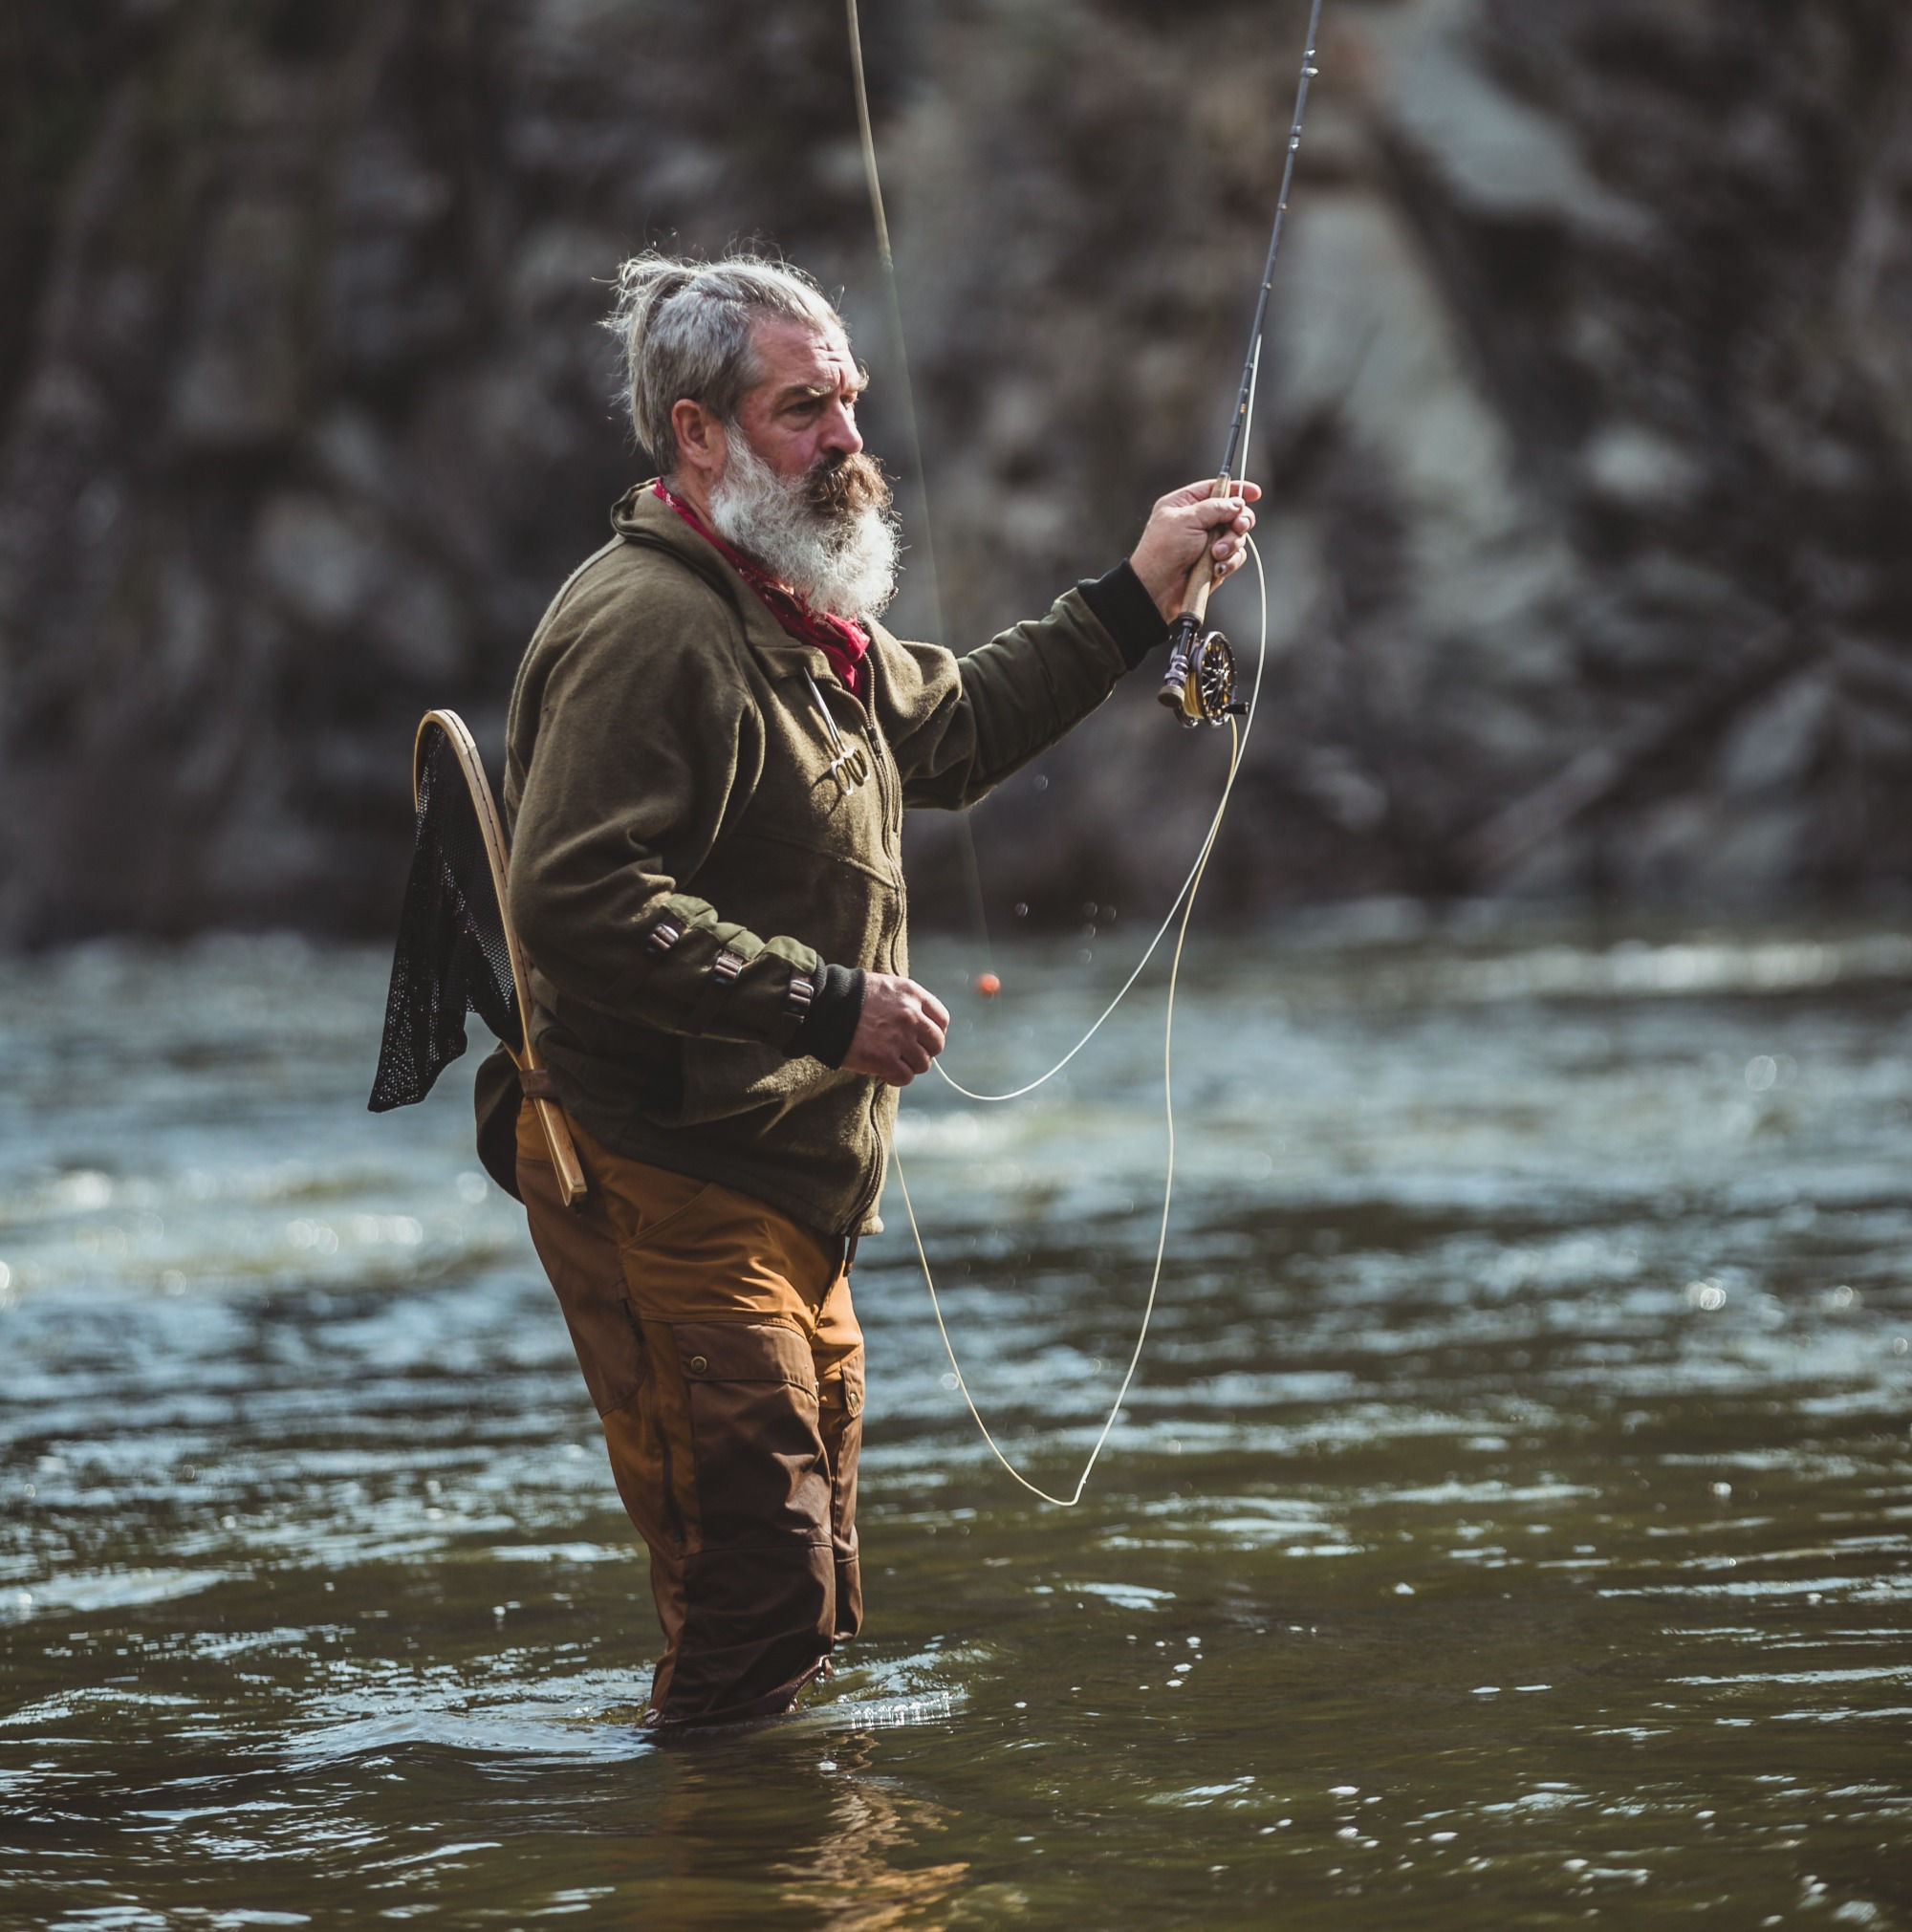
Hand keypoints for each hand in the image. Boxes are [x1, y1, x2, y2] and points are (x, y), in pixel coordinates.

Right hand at [841, 973, 949, 1085]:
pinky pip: (905, 1077)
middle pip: (937, 1044)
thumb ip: (905, 1001)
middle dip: (925, 1051)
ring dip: (909, 1066)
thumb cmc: (850, 996)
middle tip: (908, 1053)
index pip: (942, 1019)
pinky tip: (885, 1072)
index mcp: (912, 995)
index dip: (935, 1032)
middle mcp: (911, 1016)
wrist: (823, 1006)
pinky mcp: (884, 1059)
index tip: (924, 1038)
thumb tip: (920, 1022)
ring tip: (893, 1062)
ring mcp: (899, 1039)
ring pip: (923, 1064)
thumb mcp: (884, 987)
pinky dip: (896, 1078)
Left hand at [1127, 478, 1261, 623]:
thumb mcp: (1187, 519)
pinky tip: (1217, 568)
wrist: (1158, 588)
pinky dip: (1230, 561)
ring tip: (1216, 554)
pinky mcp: (1215, 562)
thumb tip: (1238, 504)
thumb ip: (1215, 507)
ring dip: (1231, 544)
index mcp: (1186, 504)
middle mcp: (1199, 521)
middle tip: (1238, 527)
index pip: (1216, 488)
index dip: (1237, 489)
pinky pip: (1235, 557)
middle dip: (1239, 520)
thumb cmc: (1164, 550)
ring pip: (1237, 536)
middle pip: (1233, 512)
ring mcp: (1208, 542)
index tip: (1255, 493)